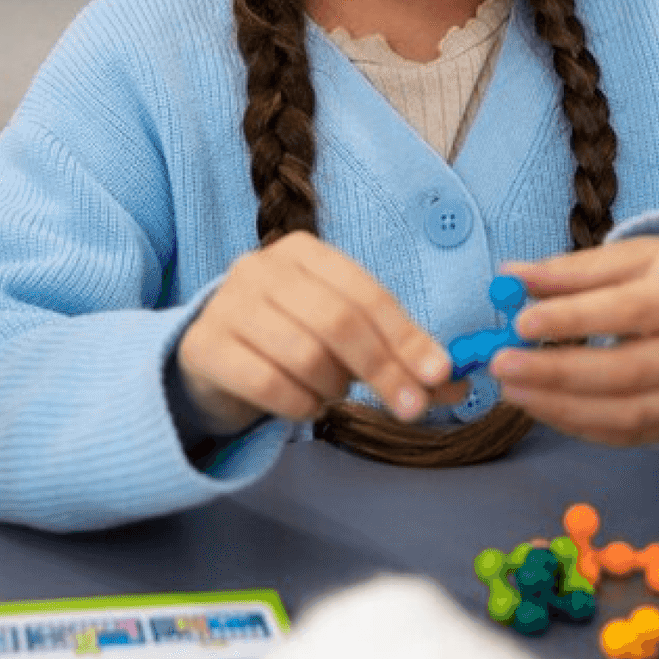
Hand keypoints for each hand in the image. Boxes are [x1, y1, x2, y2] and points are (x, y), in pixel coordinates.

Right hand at [175, 232, 457, 434]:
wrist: (214, 357)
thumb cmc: (289, 339)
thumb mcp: (342, 333)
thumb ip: (394, 351)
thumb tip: (454, 380)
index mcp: (304, 252)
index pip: (366, 293)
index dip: (406, 336)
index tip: (438, 375)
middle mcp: (261, 267)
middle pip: (338, 321)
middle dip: (382, 369)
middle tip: (408, 407)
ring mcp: (227, 305)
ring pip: (304, 355)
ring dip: (333, 387)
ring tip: (334, 394)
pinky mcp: (204, 347)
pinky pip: (268, 385)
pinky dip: (300, 405)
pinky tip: (305, 406)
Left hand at [490, 236, 658, 444]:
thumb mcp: (633, 256)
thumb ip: (572, 270)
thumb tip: (510, 275)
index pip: (629, 312)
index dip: (573, 320)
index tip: (520, 322)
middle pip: (626, 371)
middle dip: (556, 372)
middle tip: (501, 365)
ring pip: (626, 414)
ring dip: (560, 407)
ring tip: (511, 389)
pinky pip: (630, 435)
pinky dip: (580, 427)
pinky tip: (543, 408)